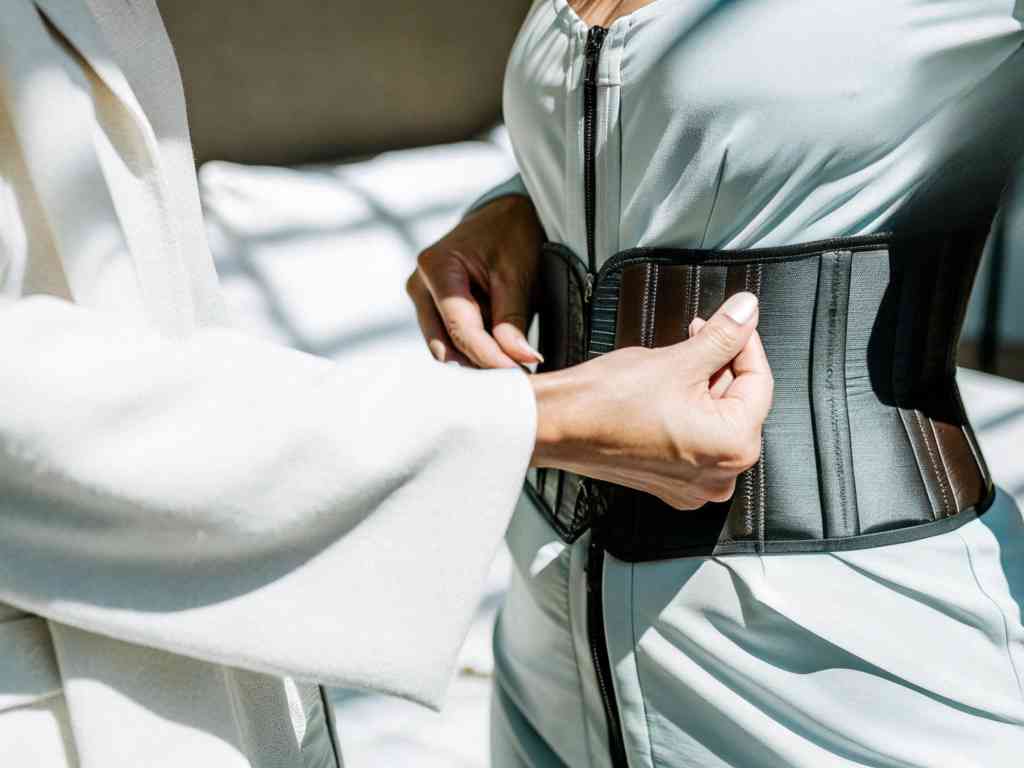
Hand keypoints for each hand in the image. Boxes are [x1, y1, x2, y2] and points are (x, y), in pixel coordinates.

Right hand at [406, 195, 543, 367]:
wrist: (503, 216)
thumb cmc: (509, 236)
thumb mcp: (517, 275)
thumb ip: (513, 320)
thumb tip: (521, 359)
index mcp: (437, 267)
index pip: (460, 329)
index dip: (489, 356)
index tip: (517, 373)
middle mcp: (420, 285)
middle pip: (444, 345)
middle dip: (480, 364)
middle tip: (517, 375)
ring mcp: (422, 298)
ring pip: (446, 347)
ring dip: (478, 357)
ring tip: (514, 358)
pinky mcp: (431, 308)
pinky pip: (450, 339)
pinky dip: (476, 348)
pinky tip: (501, 347)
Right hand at [531, 292, 772, 509]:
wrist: (557, 426)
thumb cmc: (603, 405)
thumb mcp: (677, 359)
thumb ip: (724, 335)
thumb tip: (747, 312)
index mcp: (732, 447)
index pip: (759, 382)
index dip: (746, 343)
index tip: (735, 322)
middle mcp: (719, 475)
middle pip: (738, 403)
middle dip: (721, 365)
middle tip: (700, 335)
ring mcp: (694, 484)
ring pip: (715, 420)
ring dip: (703, 386)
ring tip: (676, 363)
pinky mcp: (671, 482)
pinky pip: (695, 440)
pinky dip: (687, 412)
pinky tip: (667, 391)